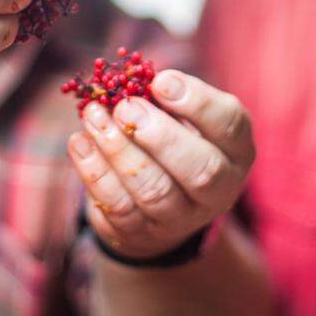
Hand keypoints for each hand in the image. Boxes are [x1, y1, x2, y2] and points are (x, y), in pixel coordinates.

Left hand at [67, 69, 254, 259]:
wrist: (157, 206)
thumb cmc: (173, 142)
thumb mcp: (181, 118)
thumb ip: (166, 98)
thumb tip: (134, 81)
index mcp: (235, 151)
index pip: (230, 126)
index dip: (198, 102)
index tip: (160, 81)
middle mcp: (219, 190)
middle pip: (201, 170)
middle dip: (160, 136)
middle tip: (126, 107)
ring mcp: (181, 219)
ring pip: (154, 191)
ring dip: (119, 150)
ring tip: (94, 117)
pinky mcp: (143, 234)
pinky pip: (119, 207)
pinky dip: (95, 172)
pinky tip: (79, 143)